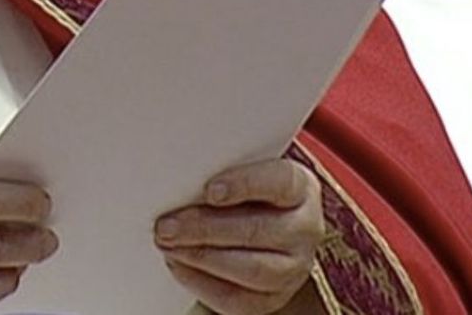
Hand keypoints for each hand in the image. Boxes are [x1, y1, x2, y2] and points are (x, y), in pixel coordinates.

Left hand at [154, 158, 325, 314]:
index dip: (245, 184)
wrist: (261, 227)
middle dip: (205, 229)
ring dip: (201, 258)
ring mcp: (294, 268)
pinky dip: (202, 284)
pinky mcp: (273, 298)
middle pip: (258, 230)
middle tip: (167, 225)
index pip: (280, 181)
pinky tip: (179, 265)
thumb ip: (222, 170)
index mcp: (300, 188)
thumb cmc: (246, 193)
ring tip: (168, 245)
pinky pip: (238, 300)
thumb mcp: (242, 172)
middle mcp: (305, 229)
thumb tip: (180, 177)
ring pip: (251, 270)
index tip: (210, 189)